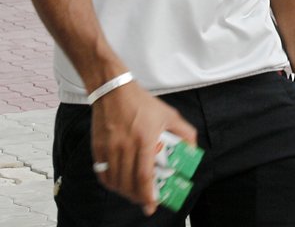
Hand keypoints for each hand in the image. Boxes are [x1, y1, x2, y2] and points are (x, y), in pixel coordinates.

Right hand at [91, 81, 196, 214]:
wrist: (114, 90)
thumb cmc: (142, 102)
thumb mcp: (169, 114)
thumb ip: (185, 132)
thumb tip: (193, 150)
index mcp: (145, 138)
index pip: (144, 175)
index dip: (148, 195)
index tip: (152, 206)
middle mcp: (126, 145)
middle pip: (129, 183)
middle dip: (137, 197)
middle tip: (145, 201)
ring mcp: (110, 147)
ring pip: (116, 181)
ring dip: (125, 192)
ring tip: (134, 192)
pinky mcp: (98, 147)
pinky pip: (102, 174)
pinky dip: (111, 183)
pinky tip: (119, 183)